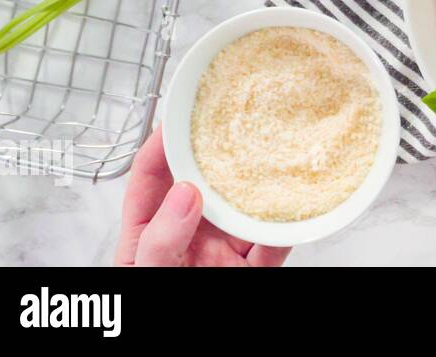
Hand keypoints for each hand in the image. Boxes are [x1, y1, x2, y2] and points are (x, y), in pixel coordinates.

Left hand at [115, 125, 290, 266]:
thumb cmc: (154, 316)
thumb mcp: (146, 274)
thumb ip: (160, 239)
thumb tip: (185, 194)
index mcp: (148, 232)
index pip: (151, 178)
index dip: (163, 145)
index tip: (180, 119)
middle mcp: (186, 235)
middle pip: (203, 185)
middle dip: (219, 155)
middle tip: (236, 125)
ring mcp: (219, 251)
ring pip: (243, 211)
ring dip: (259, 191)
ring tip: (272, 165)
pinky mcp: (249, 270)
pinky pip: (272, 245)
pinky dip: (284, 231)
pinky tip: (289, 215)